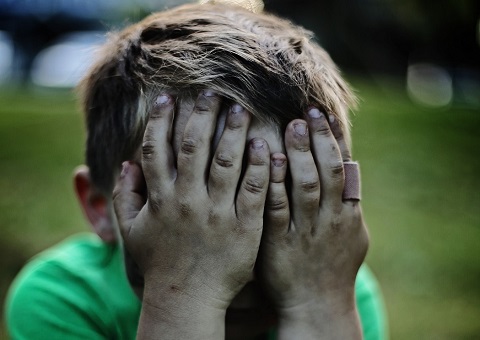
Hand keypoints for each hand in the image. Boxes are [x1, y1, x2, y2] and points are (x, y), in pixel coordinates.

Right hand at [113, 91, 270, 337]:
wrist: (188, 299)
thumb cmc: (160, 264)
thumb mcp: (133, 232)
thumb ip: (125, 198)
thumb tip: (124, 165)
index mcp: (160, 199)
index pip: (156, 149)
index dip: (160, 120)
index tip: (168, 97)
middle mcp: (187, 200)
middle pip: (193, 147)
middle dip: (201, 115)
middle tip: (212, 91)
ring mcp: (217, 213)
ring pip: (226, 161)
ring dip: (233, 131)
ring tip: (240, 108)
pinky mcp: (244, 226)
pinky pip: (253, 189)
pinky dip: (259, 165)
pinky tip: (263, 144)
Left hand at [259, 108, 367, 338]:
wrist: (316, 305)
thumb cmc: (332, 267)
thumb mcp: (352, 235)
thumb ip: (348, 203)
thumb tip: (349, 169)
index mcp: (348, 214)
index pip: (345, 167)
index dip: (336, 139)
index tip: (325, 113)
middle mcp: (331, 219)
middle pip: (328, 170)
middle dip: (319, 139)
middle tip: (306, 112)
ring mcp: (307, 230)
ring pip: (307, 185)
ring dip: (301, 153)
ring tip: (292, 125)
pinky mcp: (281, 242)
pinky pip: (279, 208)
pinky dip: (276, 182)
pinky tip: (270, 160)